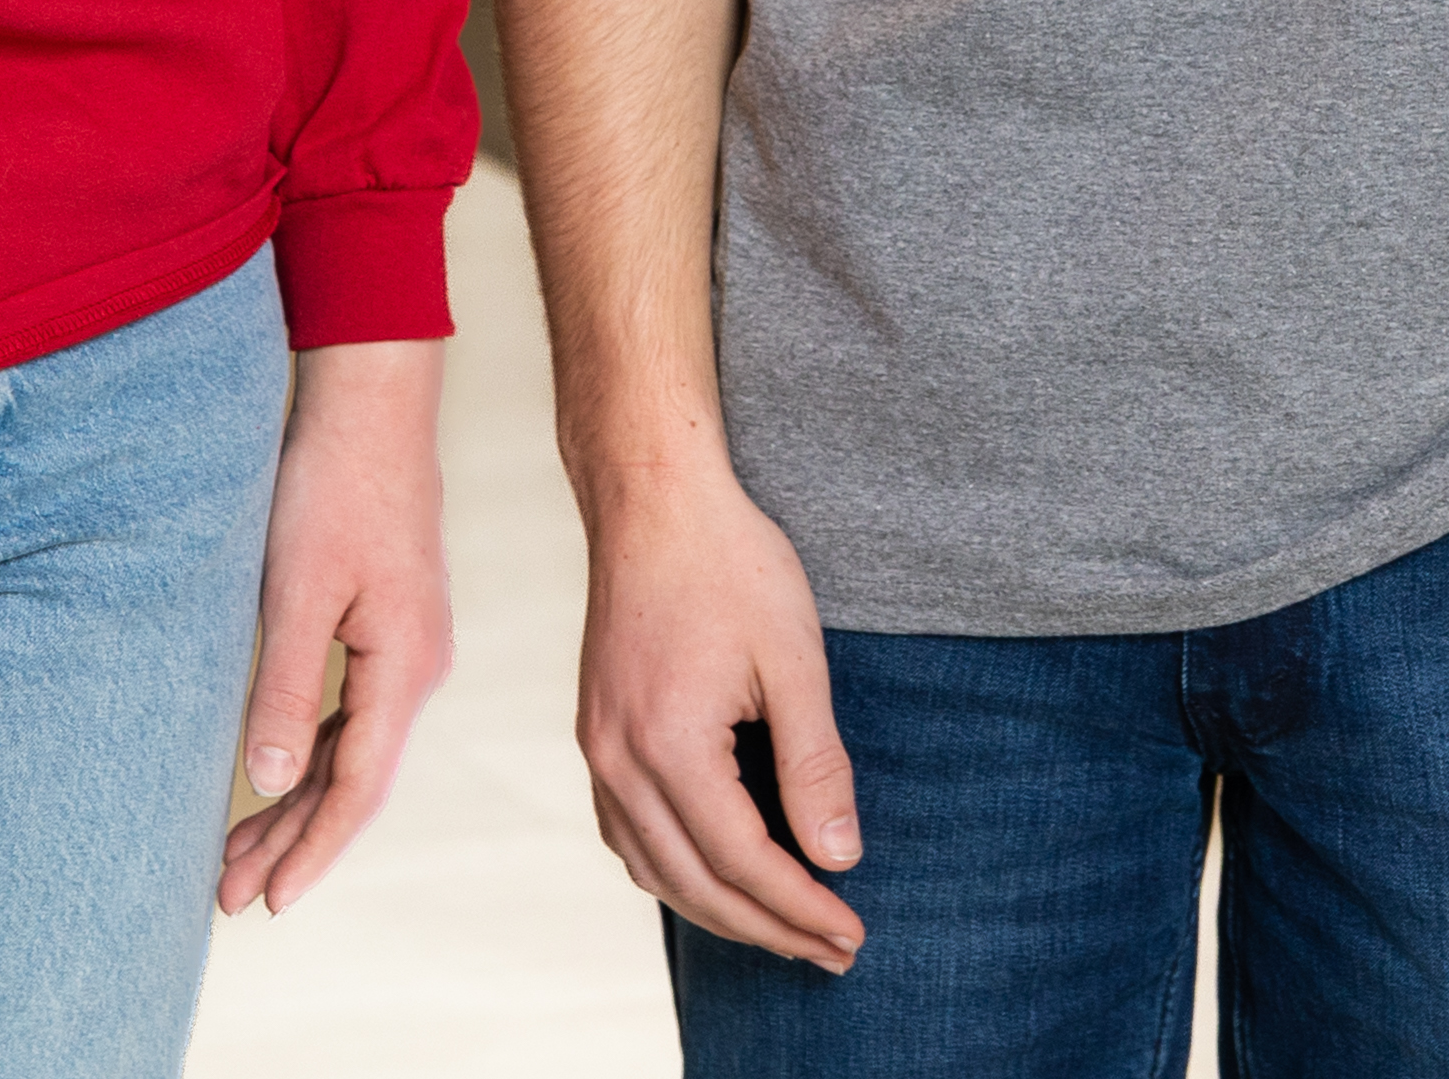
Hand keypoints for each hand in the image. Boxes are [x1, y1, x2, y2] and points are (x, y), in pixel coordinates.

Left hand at [219, 343, 451, 914]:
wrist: (371, 401)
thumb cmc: (333, 484)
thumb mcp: (296, 591)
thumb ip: (285, 690)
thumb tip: (268, 783)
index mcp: (404, 669)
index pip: (357, 789)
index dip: (311, 851)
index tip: (268, 902)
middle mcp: (415, 669)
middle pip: (352, 780)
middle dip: (290, 841)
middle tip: (229, 894)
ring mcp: (405, 647)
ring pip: (349, 749)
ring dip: (295, 801)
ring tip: (236, 852)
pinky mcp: (386, 622)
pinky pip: (349, 712)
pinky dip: (310, 751)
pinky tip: (274, 773)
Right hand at [570, 457, 863, 971]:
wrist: (652, 497)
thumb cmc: (729, 563)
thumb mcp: (794, 660)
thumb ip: (815, 765)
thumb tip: (838, 858)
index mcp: (667, 743)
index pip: (743, 862)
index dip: (803, 909)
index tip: (854, 935)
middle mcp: (617, 757)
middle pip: (695, 883)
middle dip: (769, 929)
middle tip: (833, 952)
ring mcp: (597, 746)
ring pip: (652, 869)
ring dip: (718, 911)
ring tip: (784, 928)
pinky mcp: (595, 731)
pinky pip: (625, 833)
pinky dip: (673, 872)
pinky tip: (715, 874)